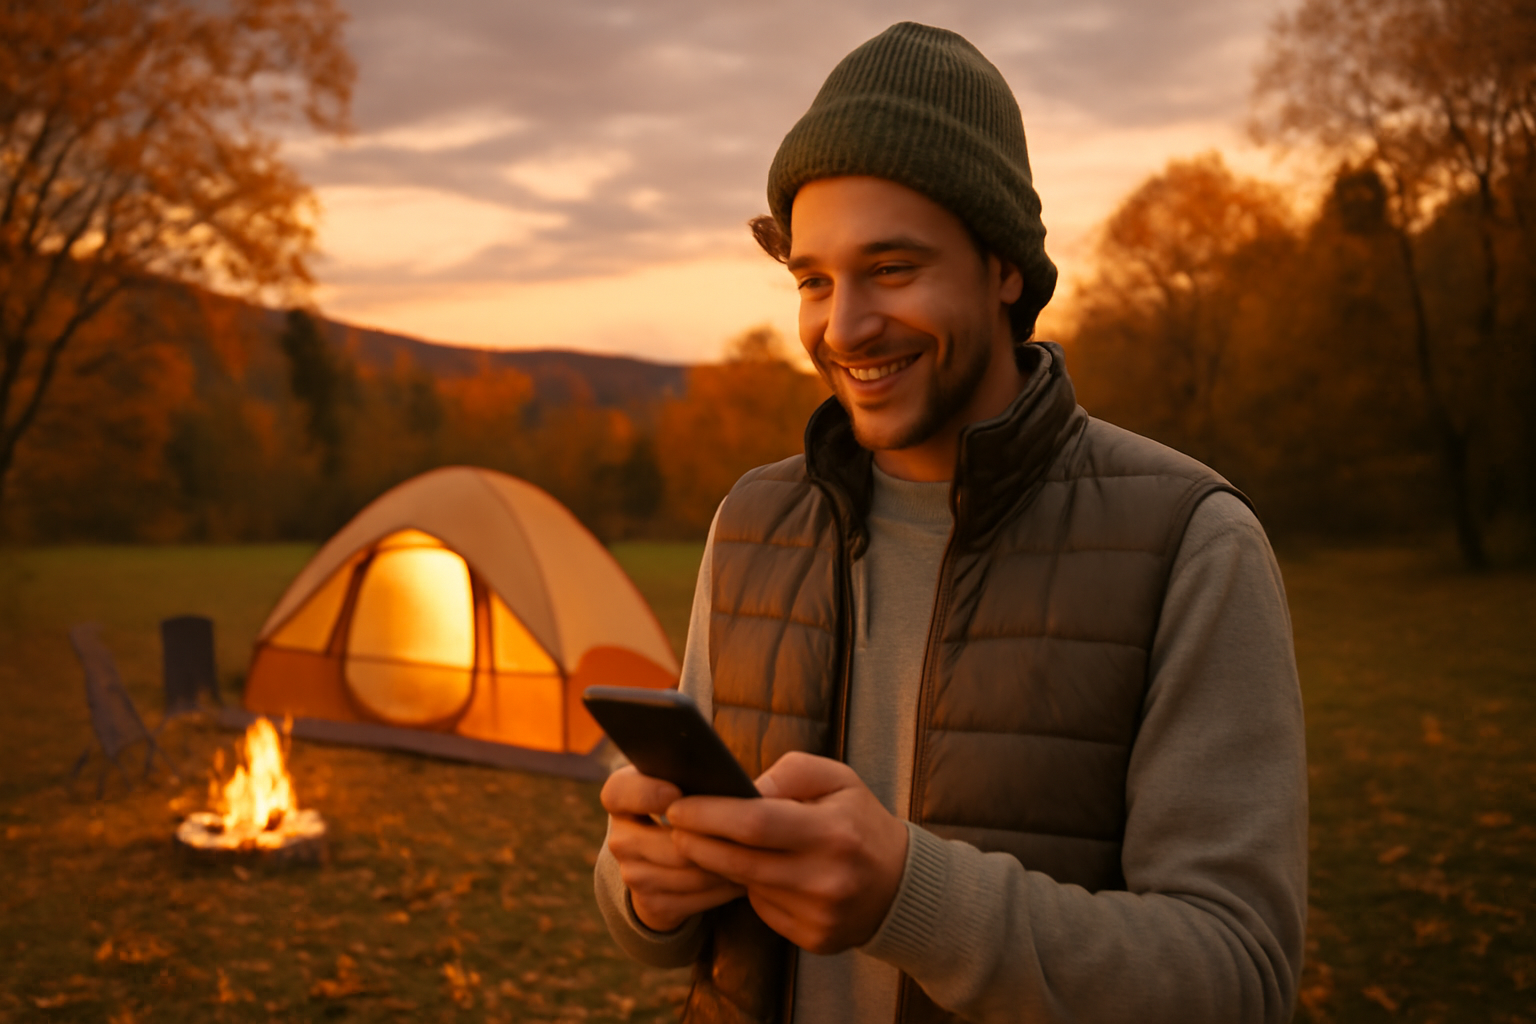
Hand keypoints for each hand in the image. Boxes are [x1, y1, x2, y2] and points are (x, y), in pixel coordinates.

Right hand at [600, 766, 745, 932]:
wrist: (667, 858)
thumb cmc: (687, 803)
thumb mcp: (683, 783)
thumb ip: (695, 777)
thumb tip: (734, 788)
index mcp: (621, 798)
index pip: (618, 792)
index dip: (646, 793)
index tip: (676, 793)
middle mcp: (619, 837)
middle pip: (667, 842)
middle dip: (710, 839)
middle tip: (747, 832)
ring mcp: (632, 874)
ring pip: (686, 873)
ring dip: (724, 866)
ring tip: (753, 854)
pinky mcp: (650, 904)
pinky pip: (694, 899)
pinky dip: (722, 889)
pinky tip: (741, 878)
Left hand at [665, 751, 908, 954]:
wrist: (900, 885)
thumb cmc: (859, 821)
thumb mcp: (838, 779)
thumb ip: (790, 773)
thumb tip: (743, 788)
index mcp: (833, 831)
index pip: (755, 823)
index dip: (709, 815)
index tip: (678, 806)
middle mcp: (827, 878)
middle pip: (740, 862)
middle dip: (697, 843)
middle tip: (674, 827)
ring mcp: (820, 915)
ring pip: (747, 888)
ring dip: (720, 867)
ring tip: (707, 844)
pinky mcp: (814, 939)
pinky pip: (763, 911)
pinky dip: (751, 890)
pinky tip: (754, 873)